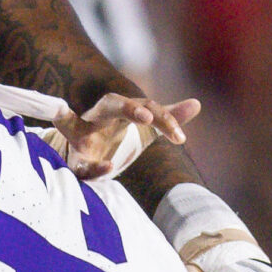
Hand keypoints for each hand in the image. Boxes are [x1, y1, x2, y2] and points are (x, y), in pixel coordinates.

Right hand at [50, 91, 199, 181]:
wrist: (83, 155)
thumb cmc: (114, 136)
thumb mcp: (142, 126)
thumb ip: (167, 116)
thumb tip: (197, 103)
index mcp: (117, 109)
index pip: (143, 106)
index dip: (162, 117)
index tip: (180, 137)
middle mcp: (98, 118)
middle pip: (111, 103)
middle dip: (128, 108)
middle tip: (148, 118)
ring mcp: (81, 138)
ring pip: (74, 125)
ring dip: (79, 123)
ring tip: (123, 137)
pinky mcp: (74, 160)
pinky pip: (79, 163)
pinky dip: (92, 167)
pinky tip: (108, 168)